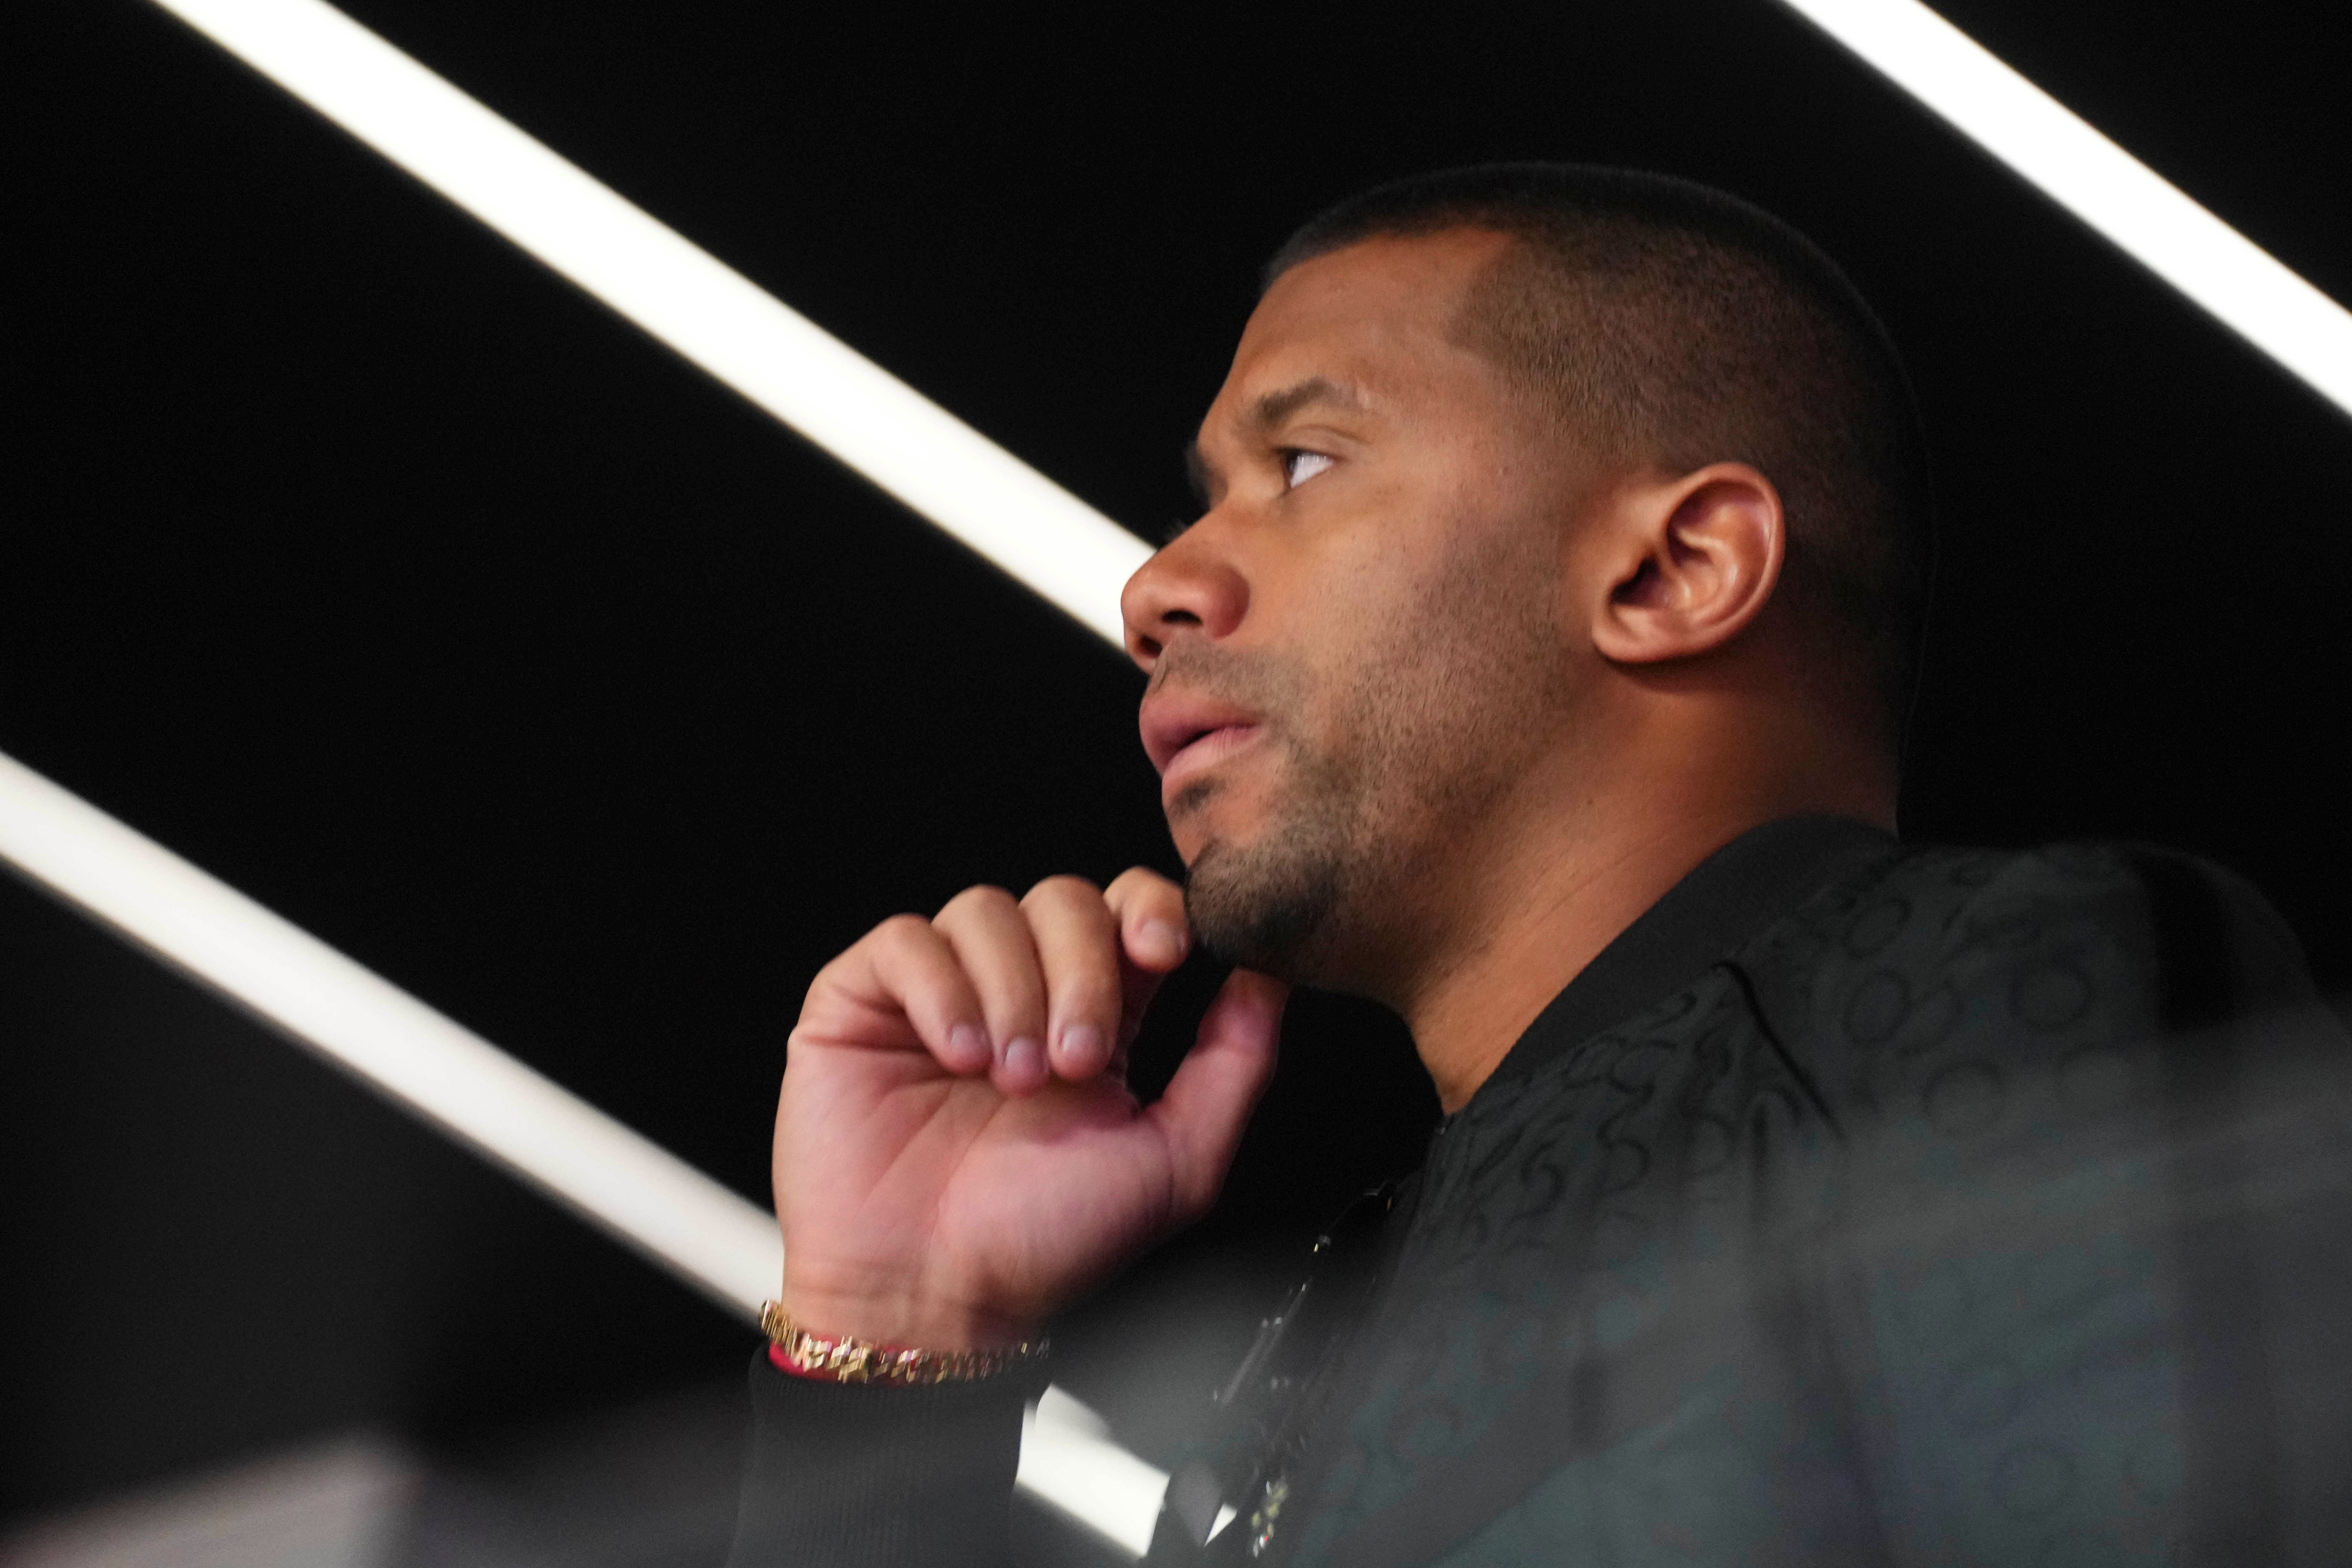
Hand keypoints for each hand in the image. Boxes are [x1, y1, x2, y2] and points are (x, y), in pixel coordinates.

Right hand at [772, 868, 1285, 1349]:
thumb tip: (1271, 974)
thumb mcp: (1177, 1161)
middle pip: (1065, 899)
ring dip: (1012, 988)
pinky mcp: (863, 1001)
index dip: (1151, 908)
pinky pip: (906, 940)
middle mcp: (1021, 991)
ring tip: (1010, 1076)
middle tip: (1075, 1062)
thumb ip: (1235, 1064)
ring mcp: (940, 992)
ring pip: (986, 909)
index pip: (1129, 910)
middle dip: (1084, 970)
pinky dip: (940, 988)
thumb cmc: (1046, 1244)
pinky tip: (956, 1055)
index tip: (1165, 951)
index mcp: (1097, 1018)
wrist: (933, 1299)